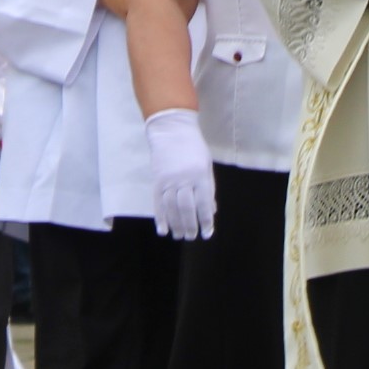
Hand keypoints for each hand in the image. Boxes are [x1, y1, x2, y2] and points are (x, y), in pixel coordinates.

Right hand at [144, 107, 216, 241]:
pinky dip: (160, 218)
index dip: (205, 220)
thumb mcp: (207, 165)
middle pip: (187, 208)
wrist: (172, 131)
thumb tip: (211, 211)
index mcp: (201, 175)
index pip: (204, 203)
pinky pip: (158, 203)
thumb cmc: (194, 148)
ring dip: (176, 225)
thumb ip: (209, 188)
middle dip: (190, 225)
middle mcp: (185, 180)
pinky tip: (163, 229)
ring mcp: (169, 181)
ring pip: (172, 208)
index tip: (207, 233)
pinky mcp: (157, 181)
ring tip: (180, 236)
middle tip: (192, 237)